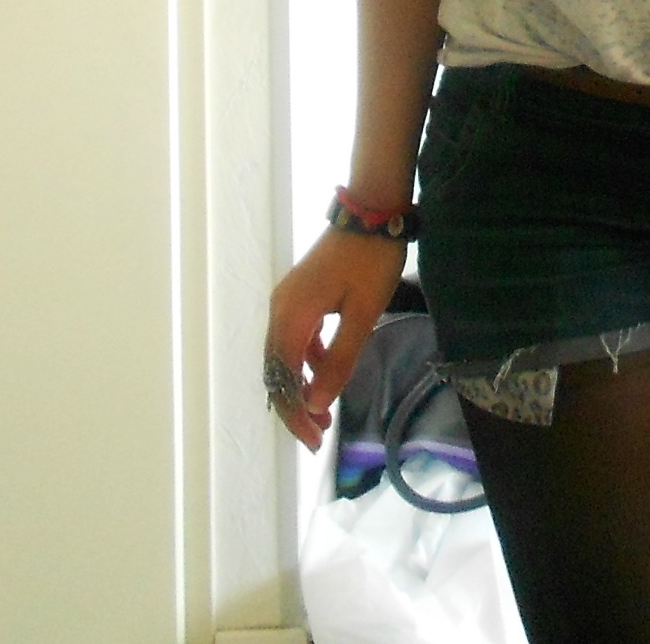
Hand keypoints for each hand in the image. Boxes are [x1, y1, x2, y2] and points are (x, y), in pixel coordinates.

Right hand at [263, 229, 408, 450]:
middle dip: (294, 405)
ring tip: (322, 413)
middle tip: (317, 435)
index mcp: (291, 315)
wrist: (372, 210)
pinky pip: (294, 337)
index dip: (295, 413)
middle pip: (277, 370)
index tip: (314, 439)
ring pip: (284, 354)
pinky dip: (305, 361)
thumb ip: (338, 361)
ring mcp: (287, 299)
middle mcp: (280, 308)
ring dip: (299, 385)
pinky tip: (324, 374)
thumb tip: (314, 404)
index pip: (283, 378)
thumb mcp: (362, 315)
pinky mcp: (299, 293)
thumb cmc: (371, 261)